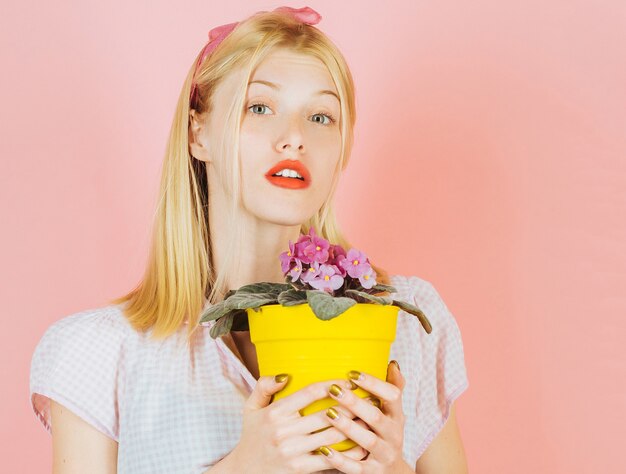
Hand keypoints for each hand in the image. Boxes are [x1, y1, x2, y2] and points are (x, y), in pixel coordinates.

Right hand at [228, 374, 369, 473]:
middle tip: (369, 397)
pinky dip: (348, 453)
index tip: (349, 381)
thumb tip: (286, 375)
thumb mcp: (251, 407)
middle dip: (351, 405)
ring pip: (332, 437)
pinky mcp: (301, 469)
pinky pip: (330, 460)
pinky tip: (362, 444)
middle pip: (326, 415)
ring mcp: (293, 452)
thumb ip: (264, 386)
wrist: (245, 471)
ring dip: (354, 427)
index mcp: (275, 413)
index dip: (332, 385)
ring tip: (370, 418)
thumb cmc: (252, 435)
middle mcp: (284, 432)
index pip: (309, 393)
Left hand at [315, 361, 412, 472]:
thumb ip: (392, 388)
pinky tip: (323, 450)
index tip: (353, 373)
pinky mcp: (371, 472)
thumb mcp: (393, 413)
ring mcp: (383, 455)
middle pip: (376, 418)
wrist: (394, 472)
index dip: (374, 384)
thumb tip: (393, 363)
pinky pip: (355, 467)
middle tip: (335, 390)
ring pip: (367, 441)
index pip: (392, 396)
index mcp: (397, 416)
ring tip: (329, 413)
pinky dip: (339, 459)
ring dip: (348, 427)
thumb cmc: (387, 433)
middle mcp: (393, 435)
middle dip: (355, 403)